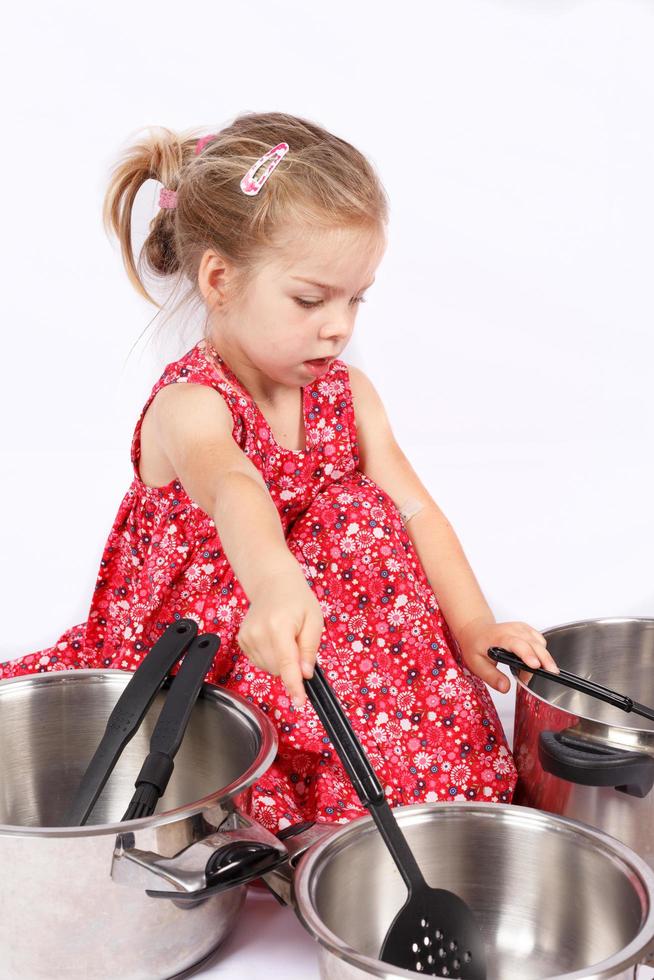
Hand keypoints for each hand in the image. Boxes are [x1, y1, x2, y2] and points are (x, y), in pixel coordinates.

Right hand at [236, 563, 324, 707]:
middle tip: (298, 642)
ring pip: (269, 668)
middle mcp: (259, 632)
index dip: (294, 685)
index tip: (299, 702)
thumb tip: (305, 673)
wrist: (272, 583)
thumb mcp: (314, 620)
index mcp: (279, 625)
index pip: (287, 663)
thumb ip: (310, 648)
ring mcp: (247, 637)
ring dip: (281, 662)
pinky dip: (271, 657)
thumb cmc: (297, 599)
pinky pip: (260, 662)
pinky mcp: (242, 640)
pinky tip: (274, 640)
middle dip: (292, 665)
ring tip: (286, 637)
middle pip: (278, 669)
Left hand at [456, 617, 558, 693]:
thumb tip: (505, 687)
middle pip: (533, 643)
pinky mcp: (527, 630)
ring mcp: (521, 628)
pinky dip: (541, 653)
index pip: (516, 643)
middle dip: (544, 659)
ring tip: (530, 673)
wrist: (476, 631)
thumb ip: (491, 676)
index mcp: (499, 636)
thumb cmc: (475, 645)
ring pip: (539, 642)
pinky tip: (533, 663)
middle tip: (551, 674)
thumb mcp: (476, 664)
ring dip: (541, 658)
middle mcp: (512, 629)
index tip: (535, 666)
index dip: (527, 654)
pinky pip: (540, 641)